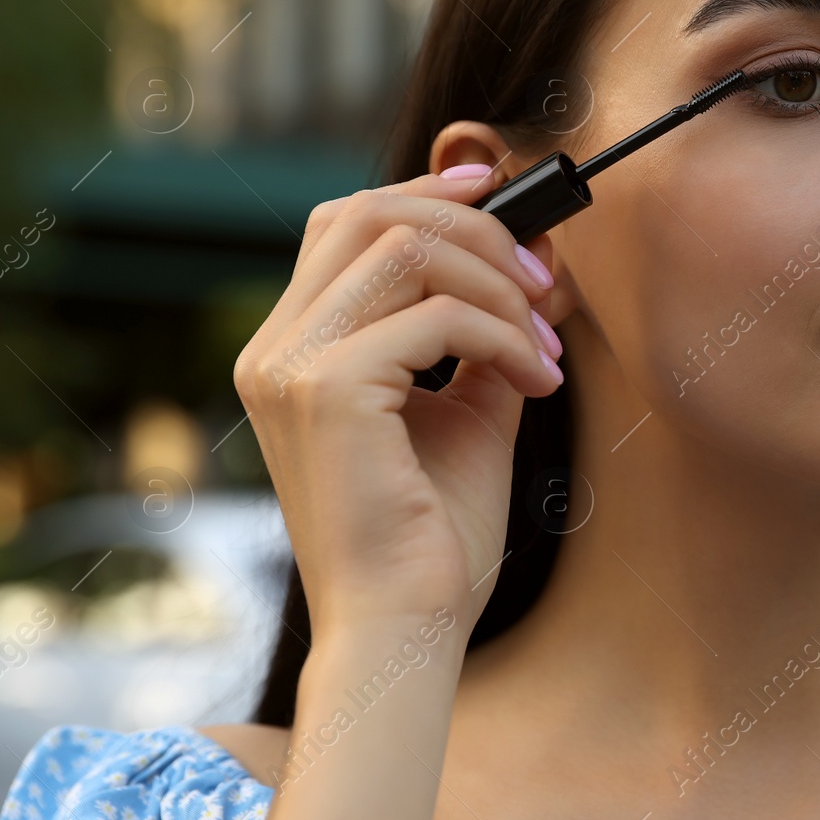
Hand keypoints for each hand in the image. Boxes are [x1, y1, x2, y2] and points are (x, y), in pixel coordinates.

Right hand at [233, 168, 564, 638]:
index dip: (426, 190)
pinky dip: (504, 335)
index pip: (346, 222)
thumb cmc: (433, 535)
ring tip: (545, 343)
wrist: (407, 628)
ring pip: (403, 247)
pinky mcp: (325, 392)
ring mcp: (289, 366)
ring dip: (496, 280)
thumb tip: (531, 259)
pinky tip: (538, 382)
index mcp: (293, 348)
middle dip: (473, 225)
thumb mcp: (467, 410)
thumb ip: (483, 333)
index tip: (502, 191)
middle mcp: (275, 348)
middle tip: (543, 279)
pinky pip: (435, 317)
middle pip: (368, 212)